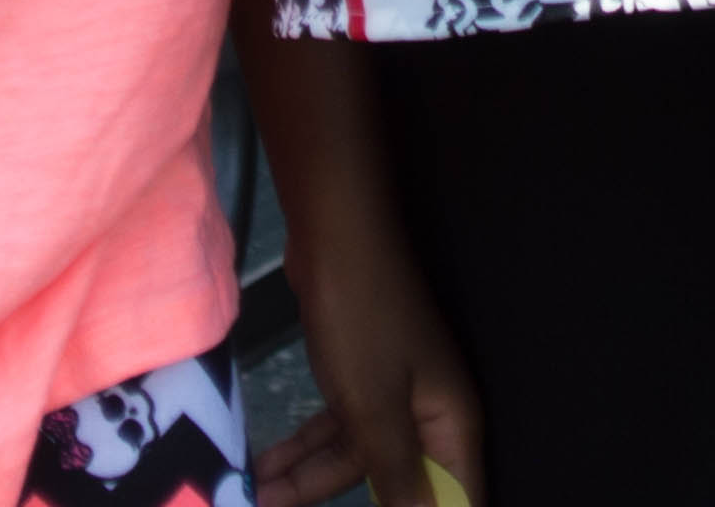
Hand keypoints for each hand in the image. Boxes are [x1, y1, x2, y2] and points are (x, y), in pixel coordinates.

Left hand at [259, 232, 486, 506]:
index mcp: (451, 425)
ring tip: (256, 494)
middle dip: (338, 501)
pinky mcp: (363, 377)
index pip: (458, 499)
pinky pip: (340, 428)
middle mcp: (431, 416)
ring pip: (358, 457)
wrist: (335, 234)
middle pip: (398, 484)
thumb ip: (397, 472)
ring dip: (308, 478)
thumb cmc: (362, 320)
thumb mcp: (374, 406)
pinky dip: (306, 447)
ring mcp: (396, 394)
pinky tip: (268, 463)